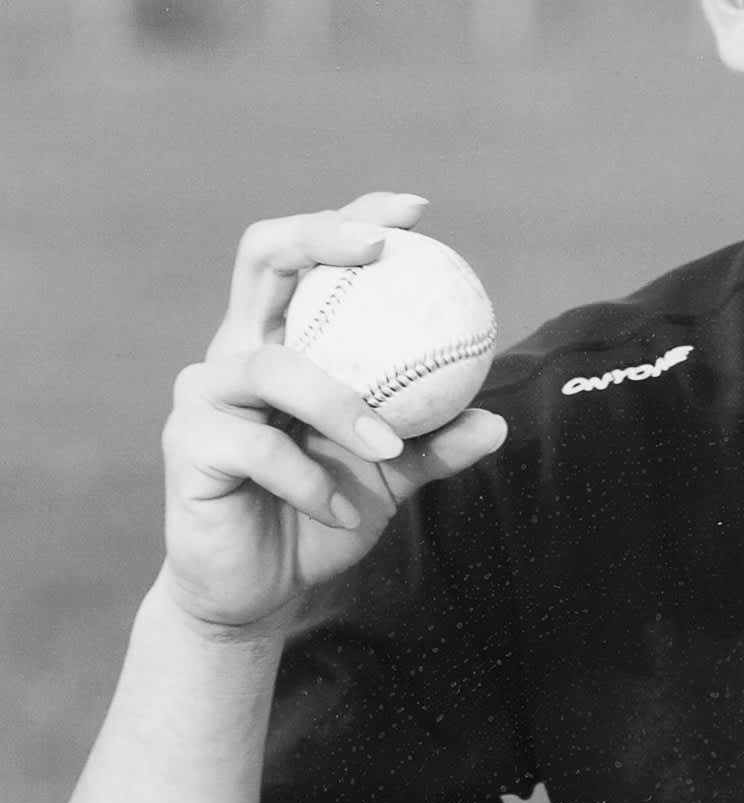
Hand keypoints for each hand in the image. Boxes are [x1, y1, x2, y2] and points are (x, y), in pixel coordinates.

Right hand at [159, 192, 506, 636]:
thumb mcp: (391, 477)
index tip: (415, 211)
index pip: (308, 255)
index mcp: (282, 340)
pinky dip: (309, 481)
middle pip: (263, 257)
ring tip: (388, 449)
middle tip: (383, 250)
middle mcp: (237, 351)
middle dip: (321, 237)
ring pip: (272, 367)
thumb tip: (496, 420)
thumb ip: (435, 444)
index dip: (352, 217)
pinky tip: (338, 510)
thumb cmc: (324, 515)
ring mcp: (204, 394)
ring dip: (340, 406)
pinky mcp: (187, 445)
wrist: (261, 591)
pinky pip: (258, 446)